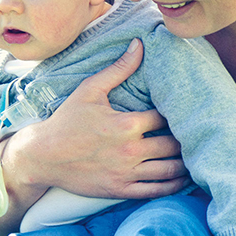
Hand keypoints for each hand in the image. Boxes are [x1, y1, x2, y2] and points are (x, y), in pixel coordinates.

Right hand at [6, 39, 191, 199]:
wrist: (42, 156)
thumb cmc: (66, 121)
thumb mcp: (89, 90)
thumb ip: (118, 68)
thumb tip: (139, 44)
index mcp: (127, 124)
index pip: (166, 118)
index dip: (178, 114)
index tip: (184, 112)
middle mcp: (130, 150)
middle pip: (173, 145)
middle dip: (184, 139)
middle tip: (192, 133)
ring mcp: (126, 173)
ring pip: (170, 170)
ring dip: (185, 163)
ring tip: (192, 155)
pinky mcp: (120, 190)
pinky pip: (156, 191)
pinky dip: (173, 185)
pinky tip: (181, 178)